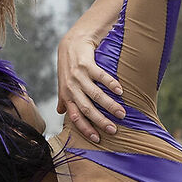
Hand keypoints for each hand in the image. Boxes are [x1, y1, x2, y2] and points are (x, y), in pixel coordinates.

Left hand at [57, 16, 123, 143]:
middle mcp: (71, 87)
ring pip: (96, 95)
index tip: (97, 138)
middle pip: (87, 108)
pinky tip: (120, 91)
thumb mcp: (63, 82)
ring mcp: (79, 75)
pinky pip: (101, 76)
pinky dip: (111, 84)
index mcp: (67, 95)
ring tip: (122, 114)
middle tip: (113, 130)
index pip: (76, 116)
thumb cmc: (69, 65)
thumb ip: (63, 98)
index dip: (85, 128)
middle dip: (100, 121)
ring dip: (109, 106)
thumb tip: (60, 112)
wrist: (72, 42)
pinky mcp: (87, 64)